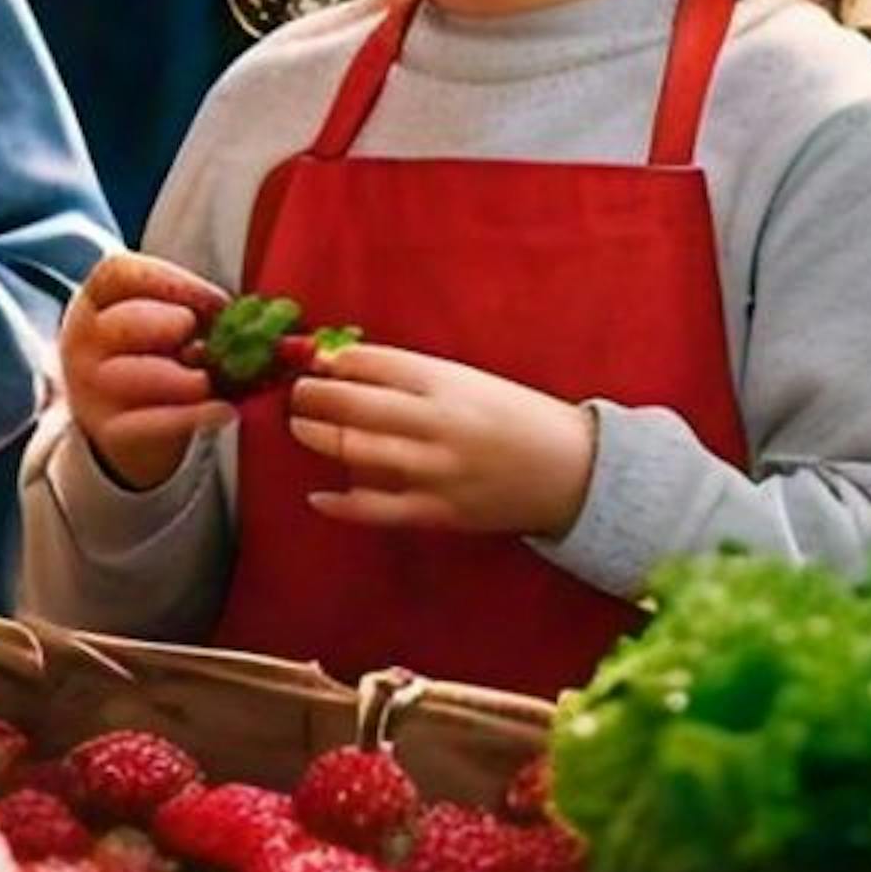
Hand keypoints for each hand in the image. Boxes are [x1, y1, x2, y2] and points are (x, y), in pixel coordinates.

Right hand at [60, 247, 234, 490]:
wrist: (129, 430)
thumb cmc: (154, 360)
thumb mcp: (163, 326)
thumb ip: (194, 313)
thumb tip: (249, 315)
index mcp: (96, 301)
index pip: (118, 273)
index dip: (171, 280)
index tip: (216, 300)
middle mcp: (84, 341)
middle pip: (120, 322)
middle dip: (166, 325)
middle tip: (200, 340)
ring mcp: (91, 388)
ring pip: (130, 375)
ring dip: (181, 377)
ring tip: (209, 380)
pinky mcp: (110, 431)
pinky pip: (150, 422)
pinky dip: (194, 416)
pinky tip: (224, 411)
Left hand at [283, 343, 597, 541]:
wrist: (573, 471)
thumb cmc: (519, 418)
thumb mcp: (471, 382)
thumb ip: (416, 378)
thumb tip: (347, 369)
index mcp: (449, 382)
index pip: (374, 364)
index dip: (335, 361)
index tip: (315, 361)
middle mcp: (438, 422)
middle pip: (354, 405)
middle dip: (313, 397)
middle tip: (297, 393)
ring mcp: (436, 470)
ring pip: (356, 452)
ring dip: (318, 437)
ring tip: (301, 427)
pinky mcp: (440, 511)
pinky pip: (378, 509)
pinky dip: (341, 503)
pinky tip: (318, 495)